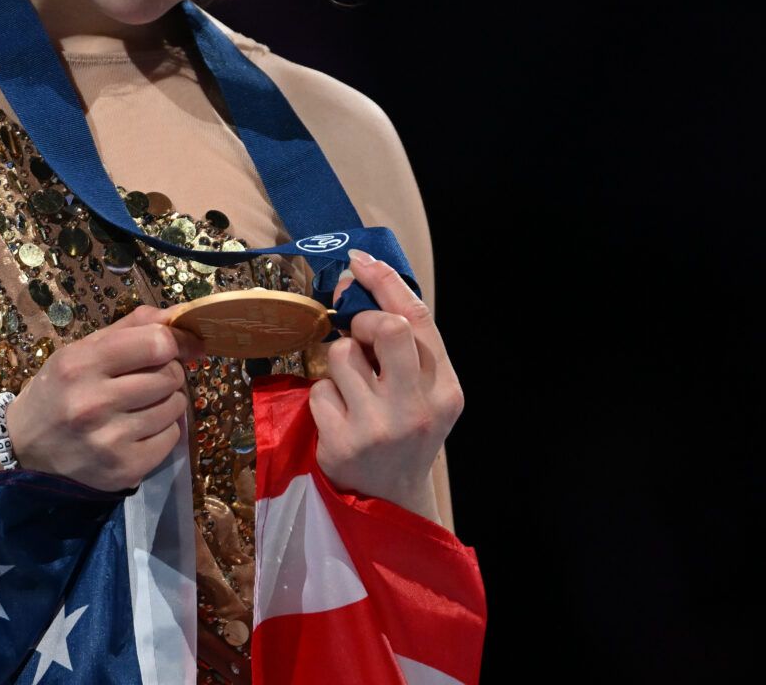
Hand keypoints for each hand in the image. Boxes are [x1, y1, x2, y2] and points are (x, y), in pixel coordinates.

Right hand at [5, 304, 209, 491]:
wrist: (24, 445)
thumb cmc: (58, 389)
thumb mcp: (82, 349)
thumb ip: (132, 327)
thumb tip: (180, 318)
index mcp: (81, 364)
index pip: (156, 344)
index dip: (173, 343)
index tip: (174, 347)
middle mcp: (94, 403)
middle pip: (170, 376)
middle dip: (168, 372)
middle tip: (148, 378)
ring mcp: (109, 440)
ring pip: (175, 407)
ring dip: (167, 402)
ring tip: (142, 404)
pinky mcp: (124, 469)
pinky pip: (171, 438)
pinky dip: (163, 431)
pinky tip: (139, 429)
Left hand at [311, 250, 464, 515]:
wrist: (390, 503)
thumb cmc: (405, 434)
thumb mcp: (424, 393)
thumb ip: (406, 347)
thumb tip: (359, 282)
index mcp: (446, 390)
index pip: (418, 319)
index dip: (385, 281)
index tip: (360, 262)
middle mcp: (418, 408)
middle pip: (386, 328)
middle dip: (362, 319)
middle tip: (358, 331)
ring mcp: (379, 428)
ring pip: (342, 355)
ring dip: (339, 363)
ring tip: (351, 388)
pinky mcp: (343, 444)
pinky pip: (319, 390)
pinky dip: (324, 396)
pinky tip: (338, 416)